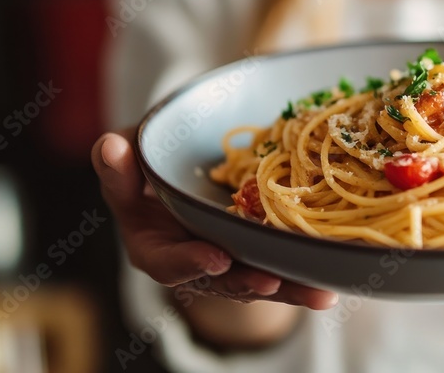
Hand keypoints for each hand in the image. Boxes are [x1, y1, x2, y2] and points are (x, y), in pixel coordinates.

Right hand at [92, 128, 337, 309]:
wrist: (184, 167)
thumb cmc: (151, 162)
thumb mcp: (128, 158)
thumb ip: (117, 162)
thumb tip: (111, 147)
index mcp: (154, 246)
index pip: (166, 262)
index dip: (189, 263)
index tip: (215, 258)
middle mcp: (193, 262)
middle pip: (220, 282)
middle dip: (247, 283)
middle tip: (272, 282)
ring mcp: (227, 263)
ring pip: (256, 281)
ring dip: (288, 290)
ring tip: (318, 295)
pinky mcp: (255, 257)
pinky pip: (280, 270)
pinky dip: (304, 279)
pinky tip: (333, 288)